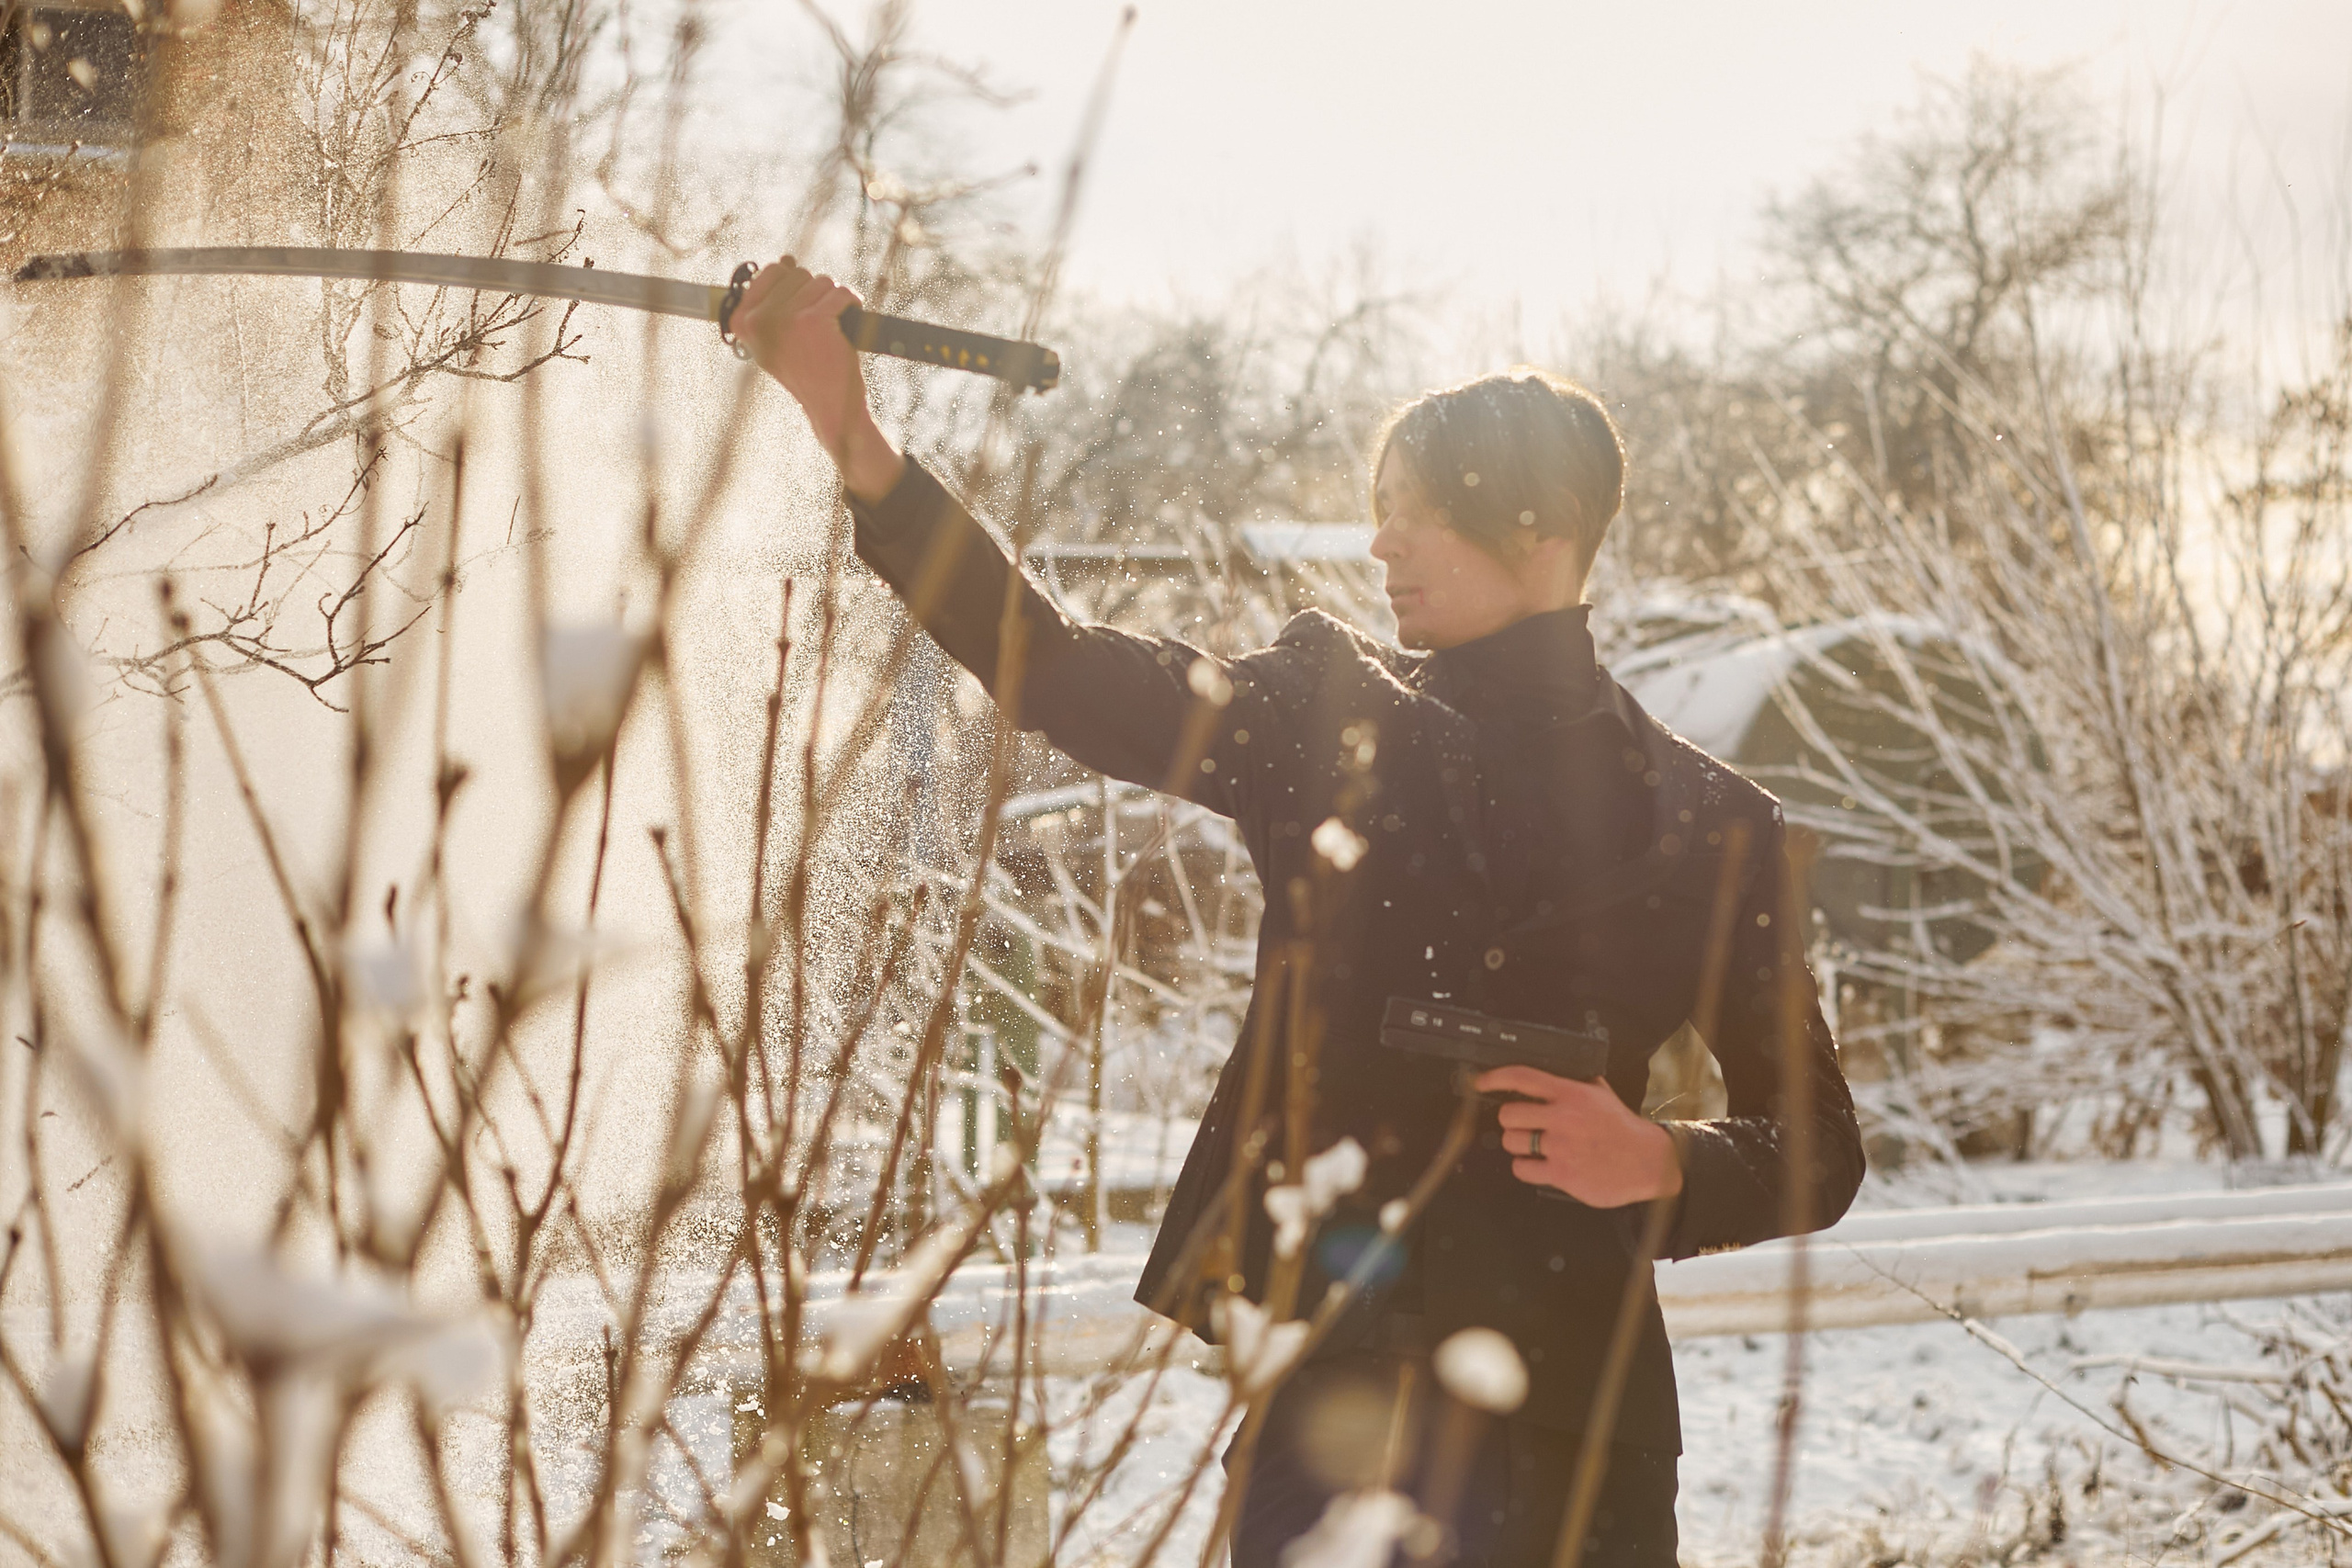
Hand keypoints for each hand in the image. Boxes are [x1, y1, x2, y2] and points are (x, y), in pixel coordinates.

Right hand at [731, 257, 903, 501]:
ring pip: (821, 281)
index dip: (794, 286)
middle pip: (798, 273)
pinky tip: (846, 324)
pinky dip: (851, 304)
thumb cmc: (804, 369)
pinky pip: (841, 292)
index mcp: (742, 321)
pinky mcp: (815, 319)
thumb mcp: (775, 336)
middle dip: (814, 294)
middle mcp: (759, 319)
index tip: (799, 314)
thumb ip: (773, 298)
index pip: (773, 271)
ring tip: (829, 331)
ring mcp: (786, 319)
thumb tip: (786, 258)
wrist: (828, 405)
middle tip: (816, 329)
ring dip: (832, 301)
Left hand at [1474, 1065, 1683, 1208]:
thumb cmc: (1624, 1130)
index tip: (1480, 1081)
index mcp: (1572, 1094)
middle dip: (1510, 1120)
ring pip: (1512, 1142)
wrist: (1648, 1162)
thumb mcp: (1602, 1095)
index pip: (1522, 1077)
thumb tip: (1556, 1072)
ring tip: (1532, 1145)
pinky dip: (1525, 1168)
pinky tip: (1538, 1165)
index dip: (1494, 1078)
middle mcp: (1564, 1118)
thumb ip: (1576, 1083)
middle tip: (1520, 1125)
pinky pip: (1522, 1169)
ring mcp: (1561, 1147)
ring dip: (1517, 1144)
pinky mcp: (1562, 1173)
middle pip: (1508, 1114)